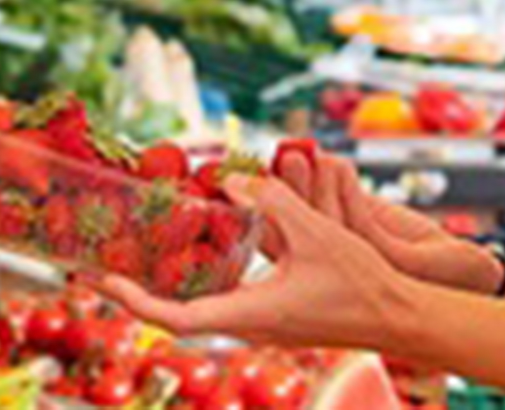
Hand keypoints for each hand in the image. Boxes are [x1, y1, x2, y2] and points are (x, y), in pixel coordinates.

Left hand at [95, 176, 420, 351]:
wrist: (402, 316)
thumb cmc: (363, 281)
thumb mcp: (317, 232)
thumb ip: (272, 202)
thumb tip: (228, 179)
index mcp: (251, 315)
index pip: (175, 319)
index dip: (133, 301)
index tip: (102, 283)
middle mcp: (249, 326)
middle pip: (178, 315)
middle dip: (139, 291)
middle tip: (105, 267)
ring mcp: (262, 325)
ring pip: (202, 308)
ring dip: (171, 285)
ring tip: (143, 256)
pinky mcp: (276, 317)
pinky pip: (227, 301)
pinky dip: (205, 279)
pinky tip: (204, 253)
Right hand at [274, 148, 503, 296]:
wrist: (467, 278)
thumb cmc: (419, 251)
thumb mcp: (374, 220)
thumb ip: (343, 199)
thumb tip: (312, 166)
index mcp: (329, 266)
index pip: (282, 236)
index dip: (262, 206)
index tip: (246, 171)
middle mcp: (339, 277)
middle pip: (295, 236)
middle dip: (279, 194)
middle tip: (267, 158)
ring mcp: (365, 272)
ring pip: (326, 230)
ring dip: (309, 188)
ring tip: (295, 154)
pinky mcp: (394, 262)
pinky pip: (363, 227)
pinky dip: (348, 192)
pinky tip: (338, 165)